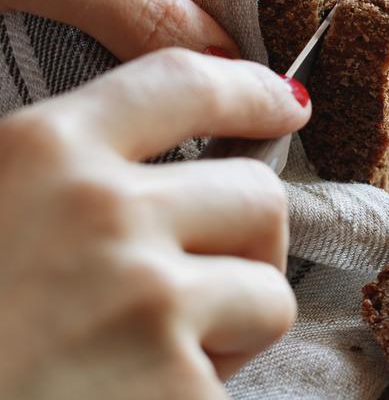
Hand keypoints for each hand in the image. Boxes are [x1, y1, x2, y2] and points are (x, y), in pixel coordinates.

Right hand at [0, 49, 311, 397]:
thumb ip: (49, 172)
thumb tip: (139, 161)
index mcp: (39, 153)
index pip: (185, 83)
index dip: (250, 90)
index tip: (285, 104)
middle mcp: (103, 214)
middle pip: (256, 195)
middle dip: (250, 241)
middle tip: (204, 280)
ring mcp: (146, 302)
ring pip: (268, 291)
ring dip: (236, 322)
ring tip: (163, 352)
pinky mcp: (175, 389)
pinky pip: (234, 377)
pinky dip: (204, 390)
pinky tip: (135, 399)